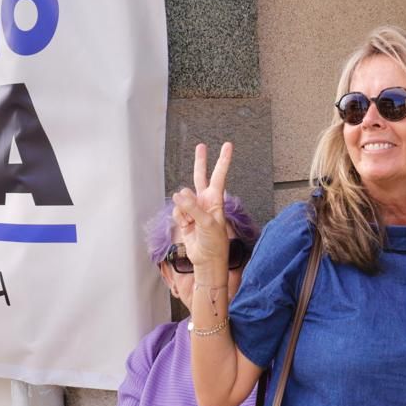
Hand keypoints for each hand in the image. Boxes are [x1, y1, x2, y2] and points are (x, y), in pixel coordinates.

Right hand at [172, 143, 234, 280]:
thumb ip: (193, 207)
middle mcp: (205, 201)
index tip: (228, 145)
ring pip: (183, 198)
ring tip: (191, 221)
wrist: (206, 260)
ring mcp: (194, 209)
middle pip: (201, 177)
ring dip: (184, 208)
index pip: (219, 176)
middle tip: (201, 146)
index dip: (223, 160)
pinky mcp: (184, 218)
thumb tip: (178, 194)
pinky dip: (179, 217)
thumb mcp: (207, 223)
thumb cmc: (214, 243)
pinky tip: (186, 226)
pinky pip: (177, 211)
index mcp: (216, 200)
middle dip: (200, 162)